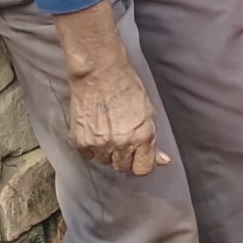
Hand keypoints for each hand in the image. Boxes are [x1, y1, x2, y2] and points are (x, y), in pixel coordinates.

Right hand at [66, 53, 163, 175]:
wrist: (99, 72)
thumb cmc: (126, 87)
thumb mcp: (148, 112)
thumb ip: (152, 139)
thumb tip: (163, 160)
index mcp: (142, 137)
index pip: (143, 169)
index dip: (142, 163)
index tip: (139, 157)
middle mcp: (121, 144)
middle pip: (123, 167)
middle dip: (124, 156)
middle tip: (121, 137)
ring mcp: (99, 143)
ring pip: (105, 161)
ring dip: (106, 150)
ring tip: (106, 129)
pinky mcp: (80, 141)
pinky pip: (87, 155)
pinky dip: (90, 146)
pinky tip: (94, 130)